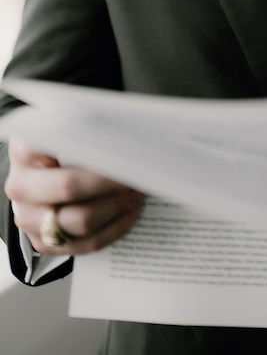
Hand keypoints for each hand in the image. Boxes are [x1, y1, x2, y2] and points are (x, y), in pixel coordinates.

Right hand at [5, 139, 145, 255]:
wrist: (44, 167)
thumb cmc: (66, 142)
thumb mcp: (74, 126)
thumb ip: (94, 130)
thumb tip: (129, 141)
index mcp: (25, 152)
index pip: (65, 160)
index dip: (102, 163)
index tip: (130, 160)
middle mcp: (21, 188)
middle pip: (71, 190)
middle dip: (114, 187)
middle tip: (142, 176)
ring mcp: (29, 219)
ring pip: (82, 223)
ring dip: (118, 208)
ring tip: (139, 192)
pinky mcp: (44, 242)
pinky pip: (86, 243)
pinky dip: (115, 227)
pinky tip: (130, 210)